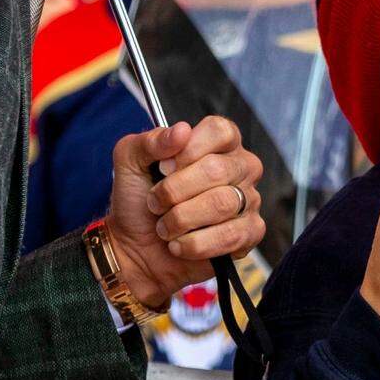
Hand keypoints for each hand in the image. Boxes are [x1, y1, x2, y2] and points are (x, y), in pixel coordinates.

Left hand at [105, 117, 263, 308]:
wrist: (135, 248)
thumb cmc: (138, 202)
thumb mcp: (130, 161)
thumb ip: (150, 140)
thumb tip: (182, 130)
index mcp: (218, 144)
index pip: (220, 131)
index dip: (190, 150)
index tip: (164, 167)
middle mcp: (239, 168)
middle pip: (218, 170)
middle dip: (175, 191)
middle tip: (156, 203)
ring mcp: (248, 200)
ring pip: (223, 204)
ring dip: (182, 220)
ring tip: (166, 227)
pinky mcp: (250, 233)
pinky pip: (231, 235)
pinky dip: (195, 244)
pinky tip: (181, 245)